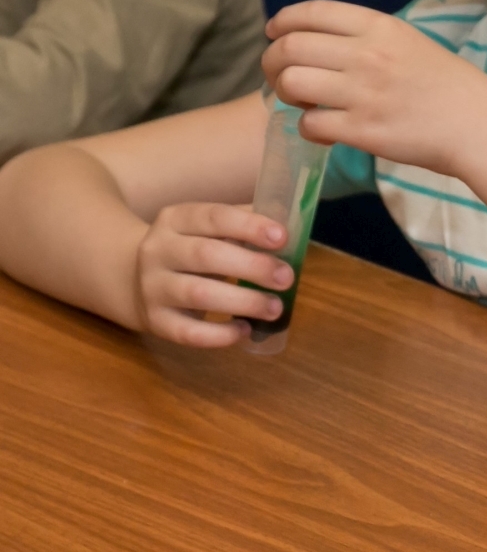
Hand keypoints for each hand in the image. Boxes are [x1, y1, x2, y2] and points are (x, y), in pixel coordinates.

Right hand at [133, 203, 291, 345]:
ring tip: (275, 308)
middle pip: (205, 255)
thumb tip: (289, 228)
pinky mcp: (155, 320)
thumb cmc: (190, 250)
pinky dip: (220, 334)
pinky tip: (244, 330)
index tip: (282, 238)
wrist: (133, 277)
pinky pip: (188, 332)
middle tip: (286, 278)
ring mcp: (152, 286)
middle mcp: (158, 250)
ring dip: (243, 302)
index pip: (213, 217)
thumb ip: (243, 224)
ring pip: (197, 294)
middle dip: (252, 266)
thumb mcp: (207, 229)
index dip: (249, 226)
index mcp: (176, 219)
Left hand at [262, 0, 486, 175]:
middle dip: (273, 61)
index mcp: (379, 27)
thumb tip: (321, 40)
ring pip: (292, 82)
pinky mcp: (364, 129)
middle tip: (280, 76)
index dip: (282, 22)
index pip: (311, 12)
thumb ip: (368, 37)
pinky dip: (307, 128)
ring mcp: (364, 93)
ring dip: (285, 94)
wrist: (481, 127)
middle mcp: (367, 54)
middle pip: (290, 47)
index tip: (274, 34)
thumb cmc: (450, 87)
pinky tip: (324, 131)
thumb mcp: (412, 42)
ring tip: (301, 103)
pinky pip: (310, 123)